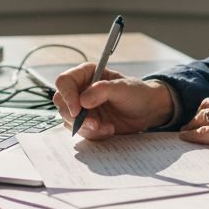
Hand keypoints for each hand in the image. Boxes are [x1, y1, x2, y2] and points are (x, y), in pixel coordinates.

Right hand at [52, 63, 173, 140]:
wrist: (147, 111)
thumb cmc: (136, 93)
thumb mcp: (123, 88)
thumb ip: (103, 90)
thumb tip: (83, 100)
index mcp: (86, 74)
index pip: (64, 82)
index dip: (67, 96)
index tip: (78, 111)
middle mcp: (80, 89)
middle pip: (61, 103)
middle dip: (75, 117)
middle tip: (94, 124)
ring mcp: (82, 107)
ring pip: (69, 120)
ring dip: (87, 128)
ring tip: (108, 128)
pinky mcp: (87, 122)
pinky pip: (81, 131)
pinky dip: (94, 134)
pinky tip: (109, 130)